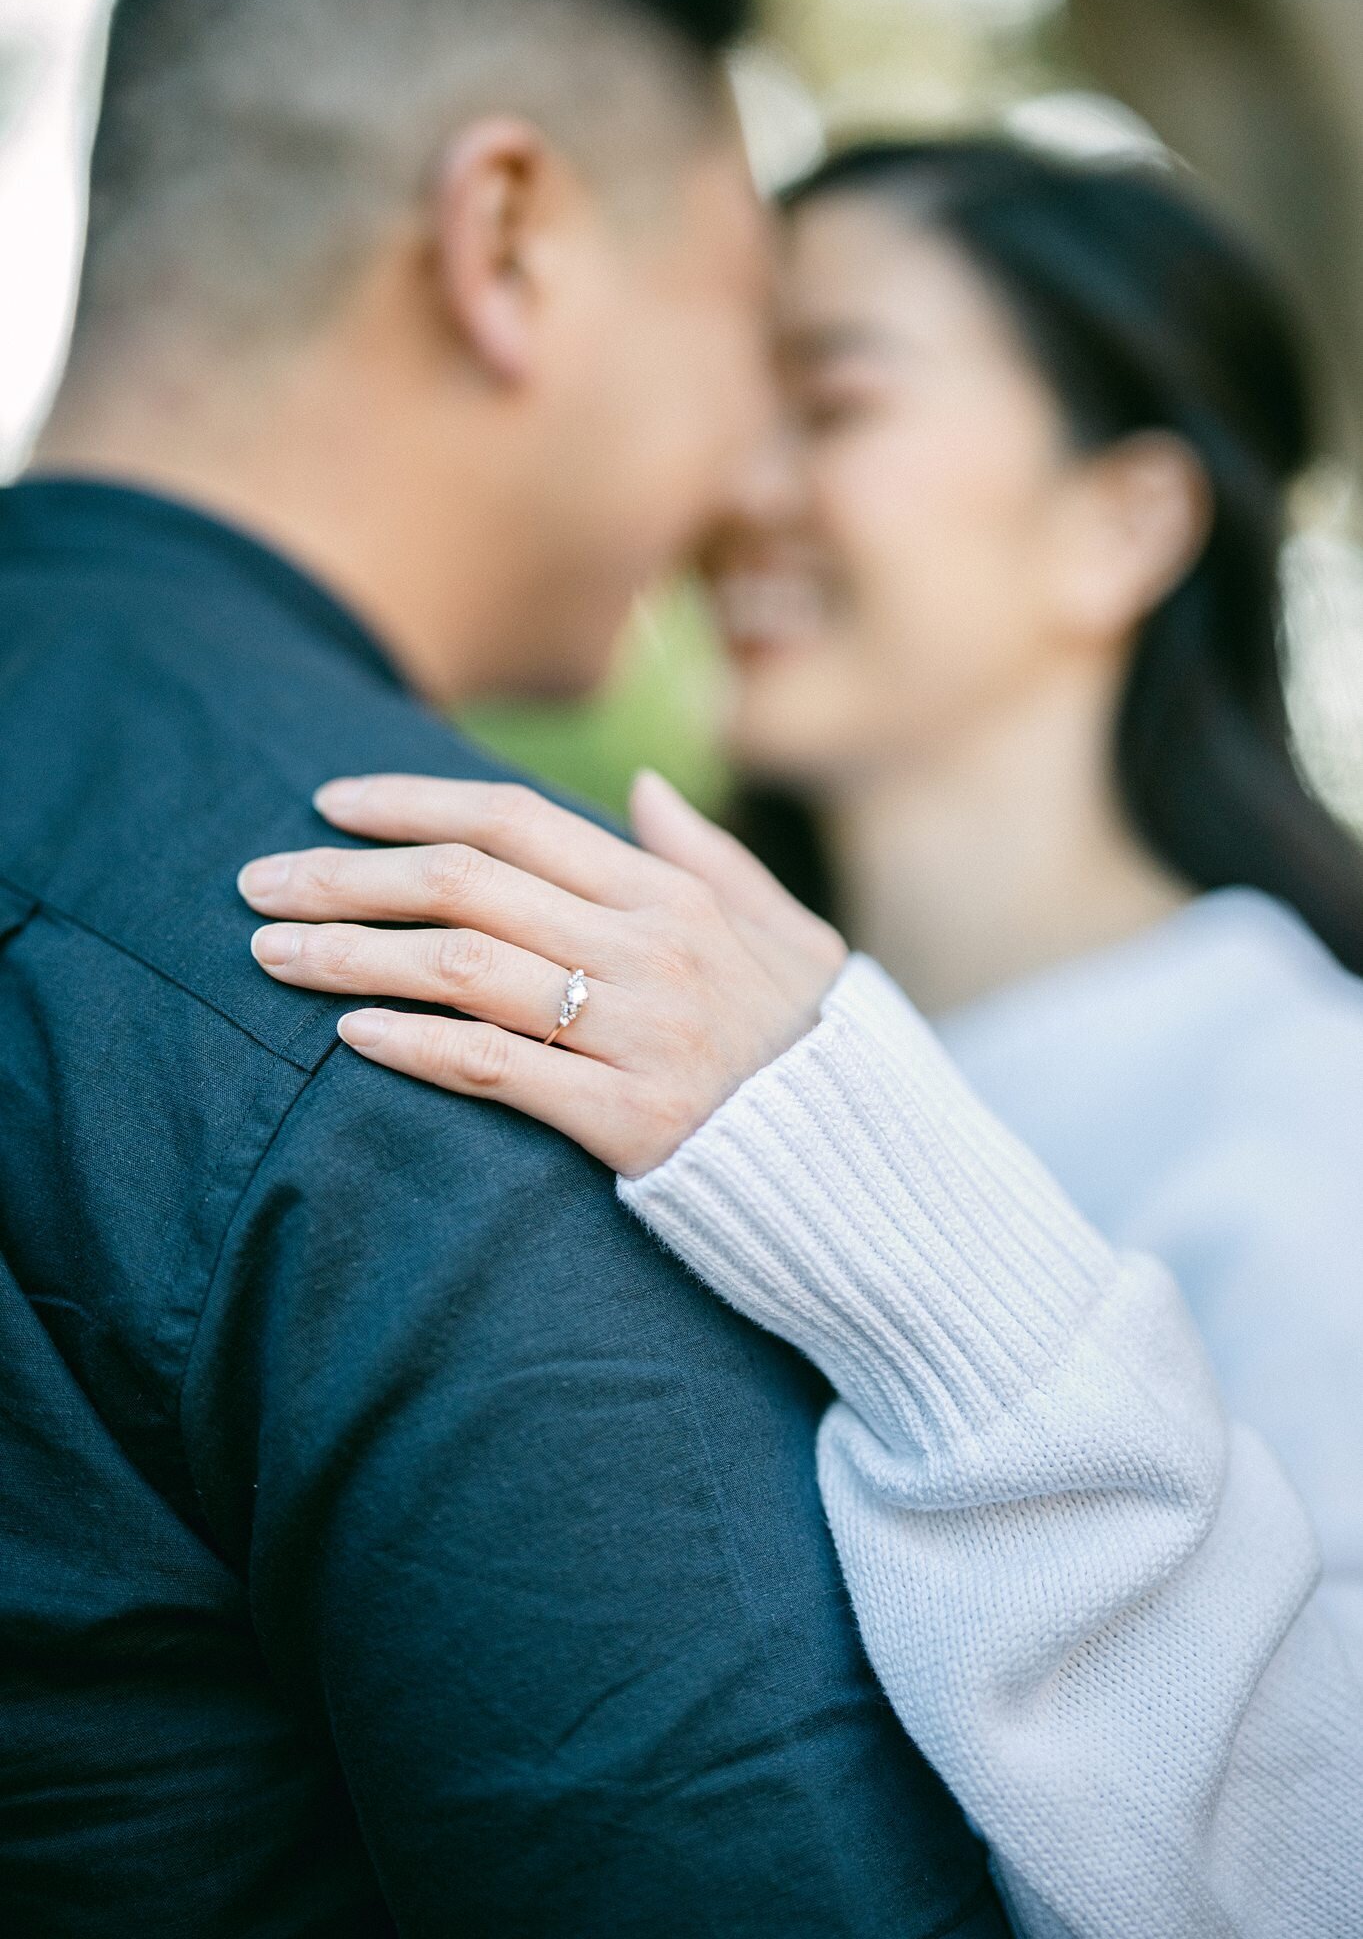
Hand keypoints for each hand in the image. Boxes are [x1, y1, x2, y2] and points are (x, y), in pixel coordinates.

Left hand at [238, 772, 846, 1176]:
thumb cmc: (821, 1051)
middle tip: (258, 882)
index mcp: (676, 893)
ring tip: (269, 953)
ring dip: (351, 954)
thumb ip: (707, 857)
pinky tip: (349, 1034)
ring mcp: (640, 1032)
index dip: (413, 801)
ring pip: (463, 968)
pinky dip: (415, 1045)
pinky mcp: (630, 1120)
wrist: (876, 1175)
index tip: (329, 800)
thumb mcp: (787, 933)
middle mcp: (650, 948)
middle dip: (348, 875)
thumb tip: (639, 790)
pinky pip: (498, 1068)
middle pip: (466, 884)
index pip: (516, 820)